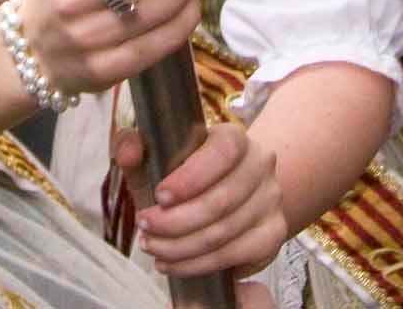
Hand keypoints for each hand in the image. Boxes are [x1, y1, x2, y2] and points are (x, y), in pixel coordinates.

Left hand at [114, 123, 287, 279]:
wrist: (225, 196)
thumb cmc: (184, 177)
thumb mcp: (154, 158)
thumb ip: (134, 146)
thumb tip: (129, 151)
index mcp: (234, 137)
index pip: (223, 151)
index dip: (192, 177)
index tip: (160, 196)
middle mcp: (260, 164)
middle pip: (221, 200)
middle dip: (175, 221)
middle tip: (145, 227)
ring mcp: (270, 200)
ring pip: (224, 232)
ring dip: (180, 246)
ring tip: (153, 247)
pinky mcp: (272, 233)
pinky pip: (235, 254)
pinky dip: (198, 264)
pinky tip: (173, 263)